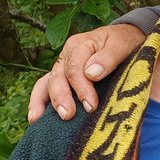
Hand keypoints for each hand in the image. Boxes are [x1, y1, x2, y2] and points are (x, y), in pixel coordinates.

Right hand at [27, 24, 144, 122]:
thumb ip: (109, 57)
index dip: (81, 88)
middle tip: (68, 115)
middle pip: (57, 77)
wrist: (124, 39)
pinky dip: (38, 102)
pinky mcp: (62, 78)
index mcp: (79, 46)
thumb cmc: (123, 43)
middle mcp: (66, 57)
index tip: (91, 105)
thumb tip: (91, 73)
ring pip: (46, 83)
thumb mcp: (121, 44)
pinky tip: (35, 119)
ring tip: (38, 120)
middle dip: (61, 98)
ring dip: (42, 102)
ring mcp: (62, 68)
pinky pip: (44, 88)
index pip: (75, 69)